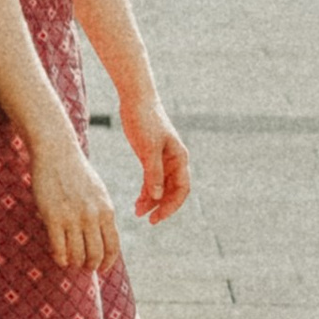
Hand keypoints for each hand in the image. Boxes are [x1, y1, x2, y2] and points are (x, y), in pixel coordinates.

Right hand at [27, 125, 121, 270]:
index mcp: (106, 210)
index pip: (113, 246)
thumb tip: (103, 239)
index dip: (108, 262)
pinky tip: (59, 258)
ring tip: (70, 262)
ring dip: (74, 263)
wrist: (57, 152)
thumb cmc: (77, 172)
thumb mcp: (98, 193)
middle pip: (96, 255)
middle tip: (84, 267)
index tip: (102, 269)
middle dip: (90, 266)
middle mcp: (92, 216)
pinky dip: (60, 258)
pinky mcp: (53, 217)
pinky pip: (59, 248)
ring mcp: (73, 217)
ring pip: (77, 255)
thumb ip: (102, 214)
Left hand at [123, 106, 191, 223]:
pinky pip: (152, 180)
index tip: (158, 217)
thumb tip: (156, 196)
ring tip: (137, 211)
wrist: (136, 99)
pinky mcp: (151, 156)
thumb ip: (153, 172)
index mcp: (179, 158)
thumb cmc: (145, 120)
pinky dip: (146, 191)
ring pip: (161, 187)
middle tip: (148, 219)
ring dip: (152, 200)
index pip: (182, 189)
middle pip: (172, 191)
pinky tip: (137, 201)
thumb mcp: (148, 148)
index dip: (172, 206)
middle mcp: (174, 160)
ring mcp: (163, 159)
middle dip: (161, 206)